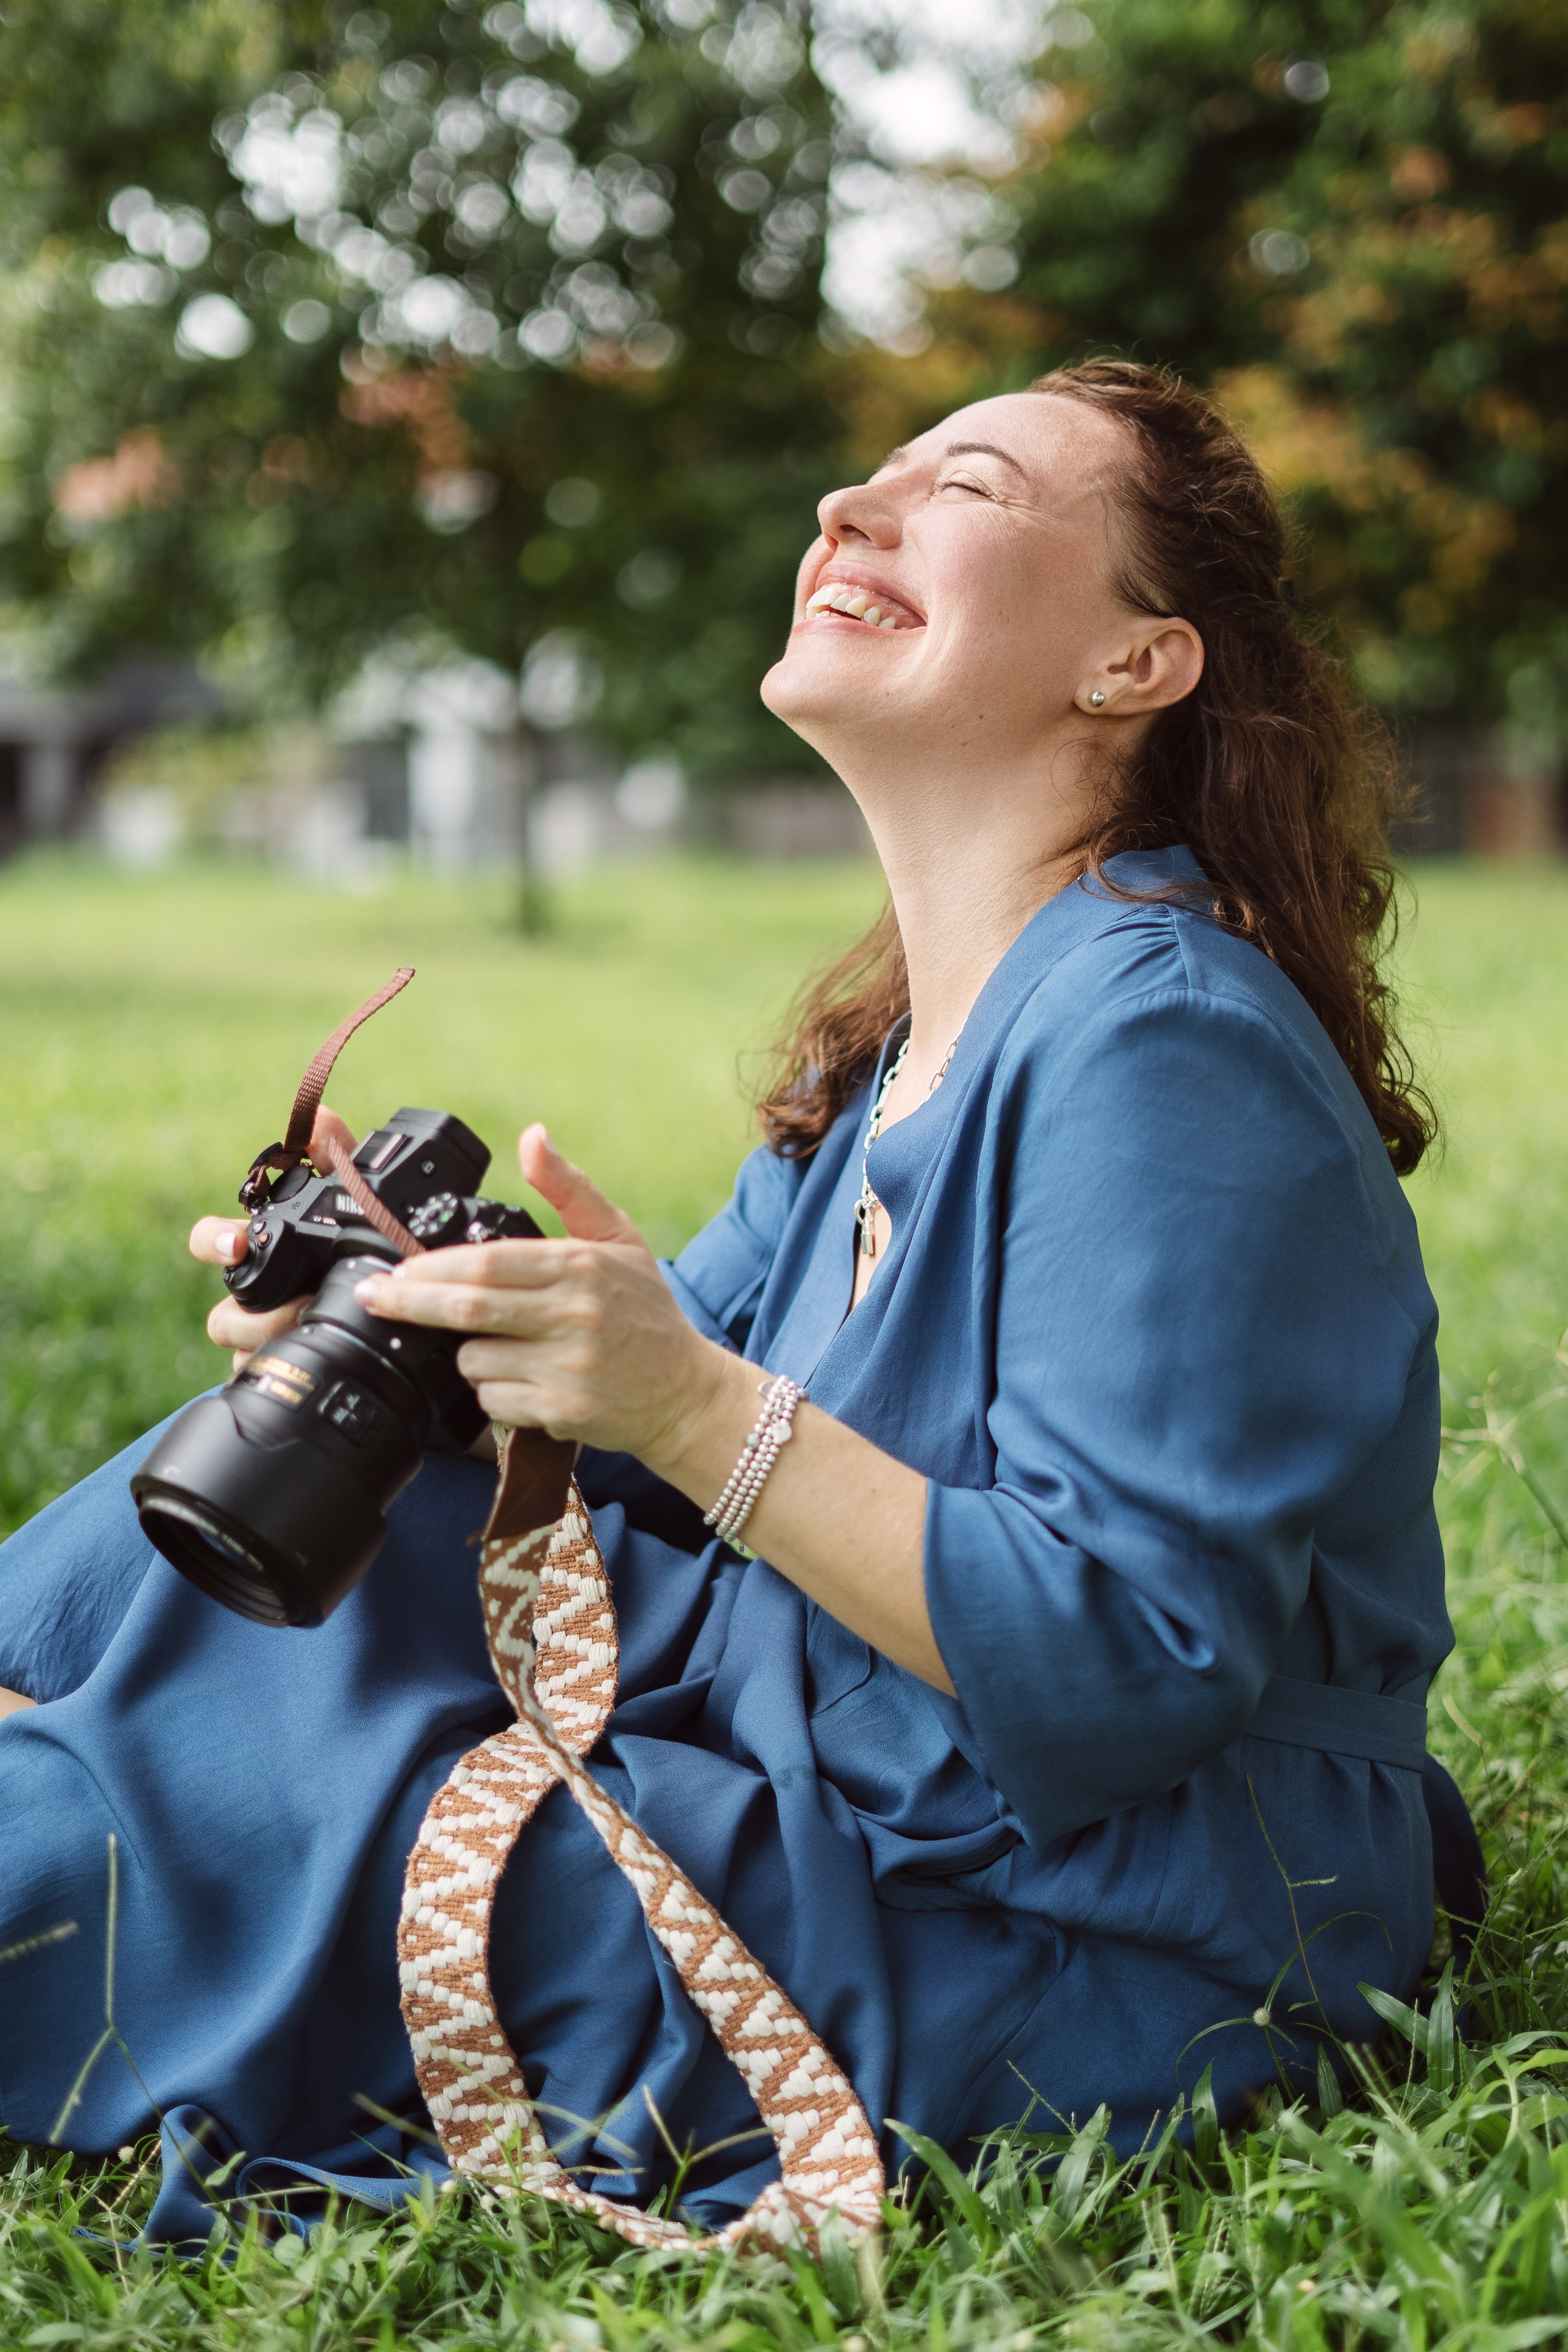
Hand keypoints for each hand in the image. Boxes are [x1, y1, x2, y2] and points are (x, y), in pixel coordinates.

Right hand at [189, 1107, 358, 1369]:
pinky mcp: (277, 1368)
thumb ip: (334, 1156)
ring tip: (312, 1330)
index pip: (211, 1241)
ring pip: (238, 1349)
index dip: (214, 1241)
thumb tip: (316, 1116)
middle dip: (251, 1314)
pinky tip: (304, 1368)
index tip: (238, 1243)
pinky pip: (259, 1378)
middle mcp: (251, 1296)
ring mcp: (260, 1336)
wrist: (393, 1307)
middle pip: (222, 1312)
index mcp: (259, 1251)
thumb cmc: (353, 1248)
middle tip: (297, 1307)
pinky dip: (276, 1373)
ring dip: (268, 1342)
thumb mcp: (350, 1200)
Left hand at [351, 1124, 730, 1464]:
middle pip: (469, 1308)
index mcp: (581, 1266)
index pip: (489, 1262)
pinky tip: (516, 1381)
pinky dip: (490, 1392)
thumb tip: (532, 1136)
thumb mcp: (619, 1238)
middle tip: (375, 1298)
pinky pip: (494, 1401)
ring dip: (463, 1354)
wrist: (687, 1393)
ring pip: (474, 1360)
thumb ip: (570, 1188)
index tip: (396, 1269)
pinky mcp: (563, 1412)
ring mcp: (569, 1367)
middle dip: (411, 1303)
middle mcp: (575, 1315)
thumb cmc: (646, 1312)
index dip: (433, 1267)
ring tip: (491, 1346)